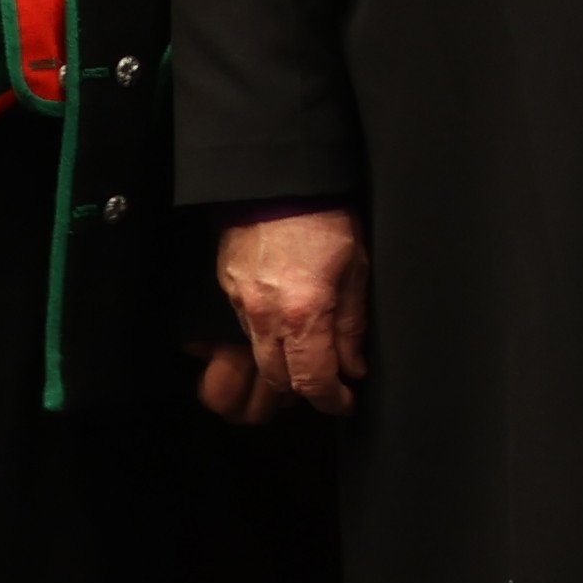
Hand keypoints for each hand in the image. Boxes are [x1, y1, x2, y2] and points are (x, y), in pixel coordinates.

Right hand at [217, 209, 371, 414]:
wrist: (276, 180)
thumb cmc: (324, 218)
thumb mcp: (355, 269)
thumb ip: (352, 324)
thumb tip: (353, 366)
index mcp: (304, 315)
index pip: (314, 382)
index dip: (332, 401)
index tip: (345, 402)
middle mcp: (267, 319)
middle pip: (279, 382)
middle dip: (305, 393)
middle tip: (327, 385)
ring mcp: (242, 306)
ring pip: (257, 361)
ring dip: (280, 370)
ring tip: (304, 361)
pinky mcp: (228, 291)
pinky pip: (243, 333)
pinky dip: (263, 341)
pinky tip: (281, 328)